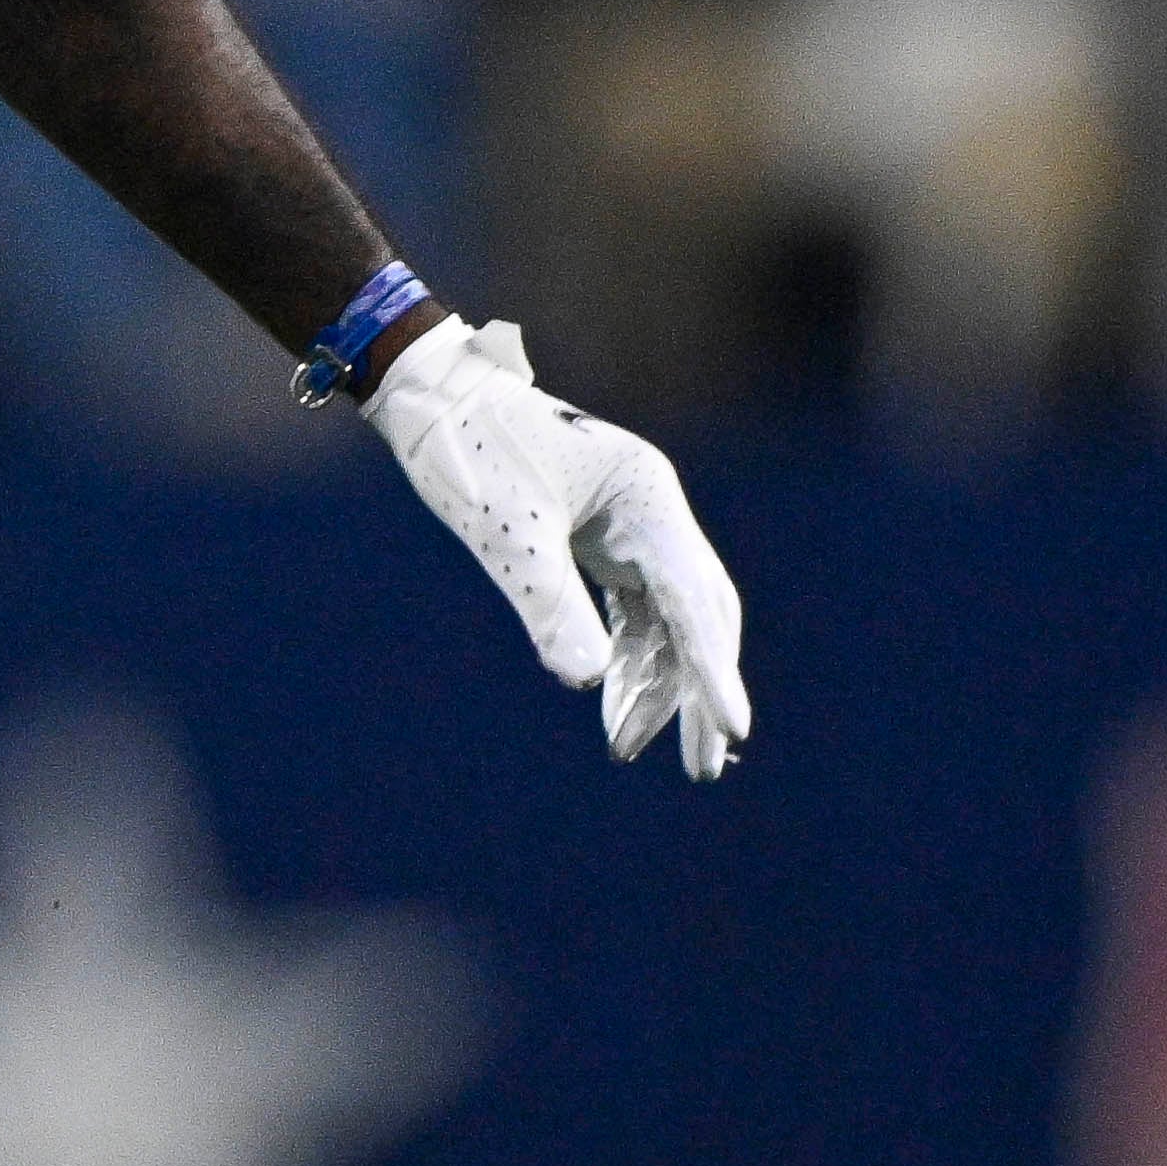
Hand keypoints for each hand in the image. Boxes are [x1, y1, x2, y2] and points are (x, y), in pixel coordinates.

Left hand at [363, 314, 752, 778]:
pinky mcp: (603, 539)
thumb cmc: (467, 449)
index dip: (713, 672)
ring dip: (658, 686)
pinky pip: (635, 611)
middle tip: (705, 769)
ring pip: (668, 621)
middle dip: (700, 693)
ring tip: (630, 750)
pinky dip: (628, 660)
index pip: (692, 601)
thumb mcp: (505, 534)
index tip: (733, 730)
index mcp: (645, 498)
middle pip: (698, 616)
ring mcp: (632, 525)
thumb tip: (588, 682)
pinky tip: (612, 706)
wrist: (432, 396)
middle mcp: (652, 510)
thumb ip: (548, 605)